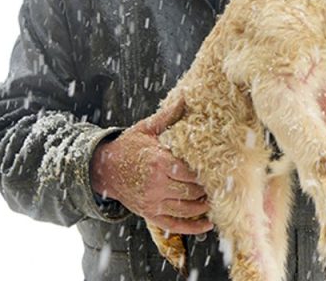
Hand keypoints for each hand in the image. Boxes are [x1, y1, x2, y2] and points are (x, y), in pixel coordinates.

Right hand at [90, 104, 212, 234]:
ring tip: (216, 199)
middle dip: (207, 188)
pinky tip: (206, 223)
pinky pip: (175, 225)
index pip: (190, 171)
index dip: (205, 172)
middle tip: (222, 184)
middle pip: (191, 191)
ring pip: (186, 209)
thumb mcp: (146, 129)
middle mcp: (156, 185)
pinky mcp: (150, 214)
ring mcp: (153, 202)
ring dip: (204, 206)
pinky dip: (193, 227)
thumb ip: (167, 116)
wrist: (104, 169)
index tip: (217, 167)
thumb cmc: (127, 147)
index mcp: (158, 162)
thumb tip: (184, 98)